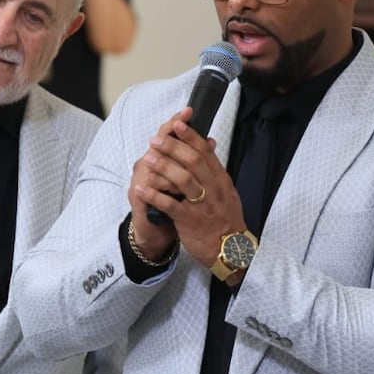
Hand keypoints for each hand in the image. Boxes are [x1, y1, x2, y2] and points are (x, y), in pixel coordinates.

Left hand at [129, 109, 245, 266]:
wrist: (231, 250)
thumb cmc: (226, 219)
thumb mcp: (226, 191)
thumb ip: (214, 169)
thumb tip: (209, 144)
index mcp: (220, 180)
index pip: (205, 152)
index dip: (190, 136)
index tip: (178, 123)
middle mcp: (212, 189)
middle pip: (192, 161)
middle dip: (172, 147)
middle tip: (156, 139)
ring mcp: (202, 204)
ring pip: (183, 179)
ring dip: (163, 166)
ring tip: (148, 158)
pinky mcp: (190, 221)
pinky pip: (170, 205)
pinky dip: (155, 196)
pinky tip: (142, 189)